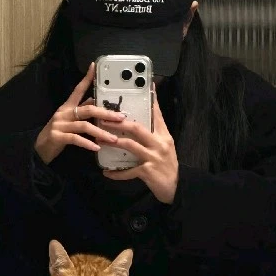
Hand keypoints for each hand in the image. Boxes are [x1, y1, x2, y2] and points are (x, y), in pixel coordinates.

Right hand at [34, 63, 125, 164]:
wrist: (40, 149)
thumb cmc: (58, 133)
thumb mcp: (69, 120)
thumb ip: (81, 111)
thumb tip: (96, 101)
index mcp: (67, 106)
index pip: (78, 89)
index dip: (86, 79)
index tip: (94, 66)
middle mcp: (64, 113)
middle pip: (88, 109)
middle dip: (106, 114)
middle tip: (120, 118)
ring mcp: (60, 124)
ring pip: (84, 125)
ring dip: (100, 132)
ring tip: (113, 139)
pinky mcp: (57, 137)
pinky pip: (76, 138)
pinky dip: (87, 143)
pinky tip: (96, 147)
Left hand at [102, 87, 178, 203]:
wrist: (176, 187)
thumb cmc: (167, 165)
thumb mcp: (165, 147)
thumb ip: (154, 135)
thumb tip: (138, 123)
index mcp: (164, 136)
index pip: (156, 115)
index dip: (149, 101)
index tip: (144, 87)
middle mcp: (159, 143)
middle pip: (137, 128)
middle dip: (118, 123)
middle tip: (103, 118)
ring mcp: (153, 157)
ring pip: (130, 145)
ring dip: (113, 142)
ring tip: (99, 139)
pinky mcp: (148, 171)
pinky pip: (128, 171)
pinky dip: (117, 172)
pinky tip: (106, 173)